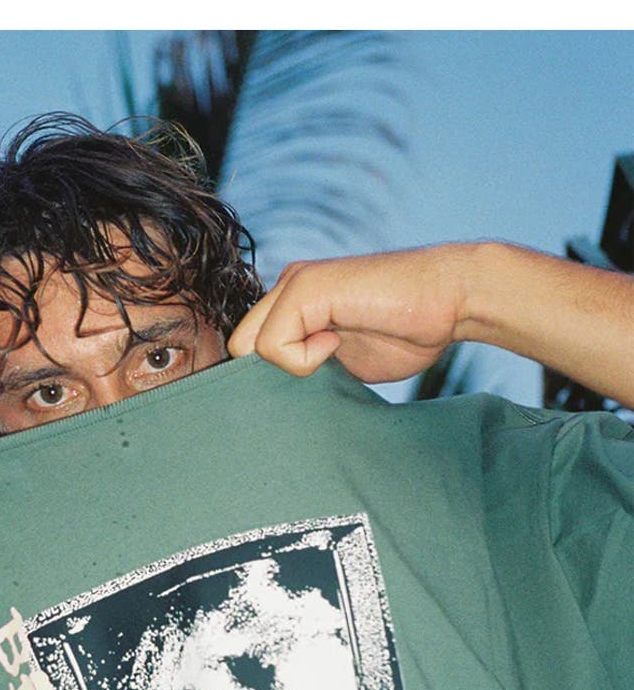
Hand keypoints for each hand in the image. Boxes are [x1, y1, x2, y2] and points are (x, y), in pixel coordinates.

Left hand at [228, 245, 471, 384]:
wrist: (451, 301)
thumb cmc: (407, 332)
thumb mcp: (343, 360)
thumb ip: (307, 367)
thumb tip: (276, 404)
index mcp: (294, 304)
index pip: (249, 350)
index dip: (266, 378)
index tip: (304, 388)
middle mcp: (287, 288)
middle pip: (239, 350)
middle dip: (268, 376)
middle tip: (317, 376)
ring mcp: (294, 284)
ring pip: (249, 348)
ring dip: (290, 366)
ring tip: (334, 353)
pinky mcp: (305, 288)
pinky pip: (273, 345)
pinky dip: (303, 359)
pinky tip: (338, 342)